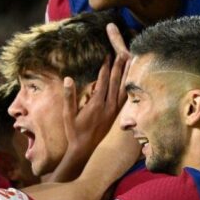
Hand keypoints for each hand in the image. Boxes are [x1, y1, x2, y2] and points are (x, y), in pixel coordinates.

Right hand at [42, 24, 130, 182]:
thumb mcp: (67, 114)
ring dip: (127, 73)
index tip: (107, 54)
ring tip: (131, 60)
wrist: (84, 149)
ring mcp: (115, 111)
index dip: (106, 67)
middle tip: (123, 50)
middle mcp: (109, 107)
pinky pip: (125, 96)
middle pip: (117, 82)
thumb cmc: (74, 131)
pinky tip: (131, 78)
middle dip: (119, 65)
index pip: (104, 81)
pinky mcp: (117, 114)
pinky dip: (128, 85)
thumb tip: (68, 78)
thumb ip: (69, 96)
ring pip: (124, 88)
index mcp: (97, 105)